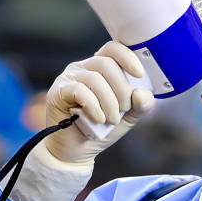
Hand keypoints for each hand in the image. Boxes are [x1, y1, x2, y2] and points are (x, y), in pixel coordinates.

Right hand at [42, 41, 156, 164]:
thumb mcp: (127, 117)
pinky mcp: (58, 91)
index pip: (112, 49)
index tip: (140, 74)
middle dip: (121, 89)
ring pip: (95, 79)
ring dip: (109, 102)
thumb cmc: (100, 130)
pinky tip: (99, 119)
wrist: (77, 151)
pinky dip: (94, 106)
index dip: (127, 57)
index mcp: (99, 68)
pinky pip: (80, 90)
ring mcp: (68, 78)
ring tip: (112, 120)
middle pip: (106, 63)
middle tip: (124, 109)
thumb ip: (139, 105)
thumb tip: (143, 94)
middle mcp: (83, 68)